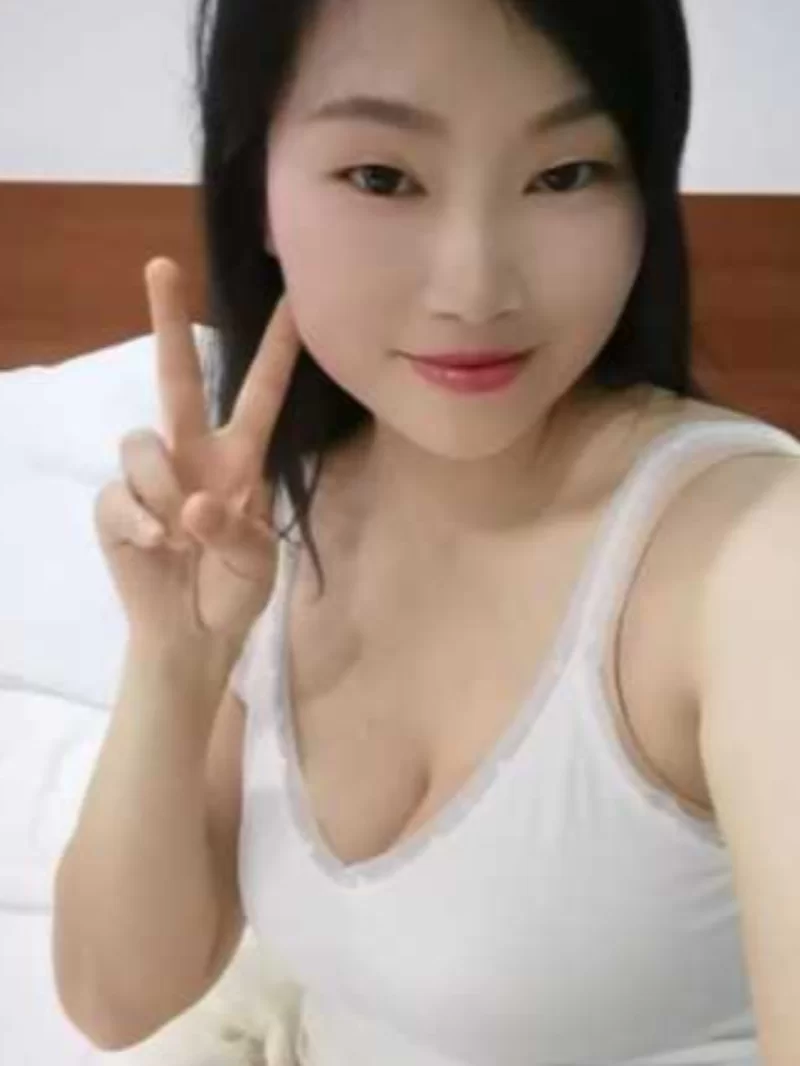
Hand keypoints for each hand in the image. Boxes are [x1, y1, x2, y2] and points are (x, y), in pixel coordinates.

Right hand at [94, 257, 301, 647]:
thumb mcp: (256, 564)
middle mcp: (194, 454)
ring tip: (179, 536)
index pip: (261, 396)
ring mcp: (151, 477)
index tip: (294, 300)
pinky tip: (157, 548)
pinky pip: (118, 494)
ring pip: (142, 443)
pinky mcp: (115, 505)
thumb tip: (191, 504)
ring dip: (161, 490)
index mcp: (240, 460)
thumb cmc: (235, 590)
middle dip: (168, 322)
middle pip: (179, 379)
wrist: (192, 635)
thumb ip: (235, 532)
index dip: (278, 350)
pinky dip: (139, 523)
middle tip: (162, 265)